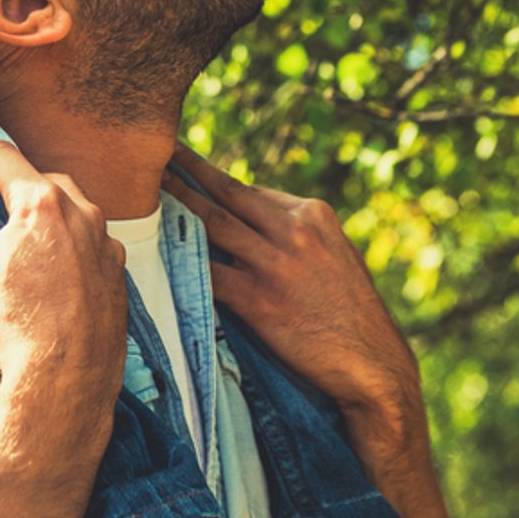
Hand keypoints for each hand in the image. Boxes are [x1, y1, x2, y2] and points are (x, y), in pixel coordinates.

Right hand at [0, 126, 127, 418]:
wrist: (66, 382)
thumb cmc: (13, 327)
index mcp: (41, 204)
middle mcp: (82, 214)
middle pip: (42, 180)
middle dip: (13, 176)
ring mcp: (105, 245)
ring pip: (74, 209)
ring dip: (47, 209)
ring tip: (22, 222)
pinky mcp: (118, 276)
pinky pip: (92, 244)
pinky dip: (71, 242)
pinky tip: (55, 261)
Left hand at [163, 141, 419, 430]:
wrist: (374, 365)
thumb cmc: (353, 316)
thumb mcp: (336, 256)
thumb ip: (298, 235)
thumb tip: (254, 222)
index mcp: (313, 213)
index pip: (251, 190)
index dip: (212, 179)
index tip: (182, 164)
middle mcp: (294, 230)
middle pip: (225, 193)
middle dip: (185, 171)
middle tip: (152, 152)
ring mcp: (275, 264)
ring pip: (211, 224)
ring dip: (174, 204)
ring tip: (144, 189)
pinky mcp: (260, 300)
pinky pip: (208, 272)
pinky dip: (181, 259)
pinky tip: (156, 250)